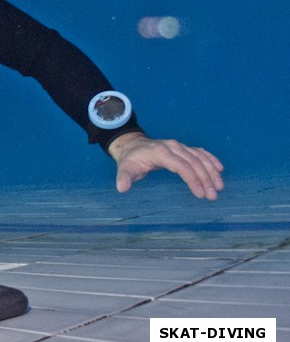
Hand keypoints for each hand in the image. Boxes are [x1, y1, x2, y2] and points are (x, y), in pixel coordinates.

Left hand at [108, 132, 223, 199]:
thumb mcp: (124, 168)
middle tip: (213, 196)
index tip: (200, 194)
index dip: (192, 179)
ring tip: (219, 187)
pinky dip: (210, 159)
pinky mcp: (182, 148)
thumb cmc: (130, 159)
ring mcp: (179, 146)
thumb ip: (124, 177)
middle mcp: (172, 147)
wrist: (132, 145)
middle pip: (193, 162)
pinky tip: (220, 169)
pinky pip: (200, 152)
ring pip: (199, 157)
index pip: (181, 165)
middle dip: (205, 179)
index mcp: (160, 152)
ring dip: (211, 171)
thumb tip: (121, 187)